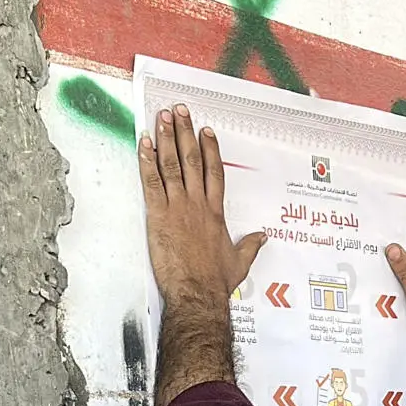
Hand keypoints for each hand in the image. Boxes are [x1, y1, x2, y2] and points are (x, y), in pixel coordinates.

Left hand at [139, 106, 265, 310]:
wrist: (198, 294)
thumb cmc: (216, 282)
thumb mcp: (240, 263)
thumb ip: (250, 246)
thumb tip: (262, 237)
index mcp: (216, 213)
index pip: (214, 172)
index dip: (210, 149)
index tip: (205, 130)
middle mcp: (198, 204)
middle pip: (192, 160)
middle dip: (185, 133)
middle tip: (179, 111)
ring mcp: (178, 208)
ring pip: (172, 165)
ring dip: (166, 138)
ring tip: (161, 117)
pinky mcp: (159, 216)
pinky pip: (152, 183)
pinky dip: (147, 162)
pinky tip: (143, 144)